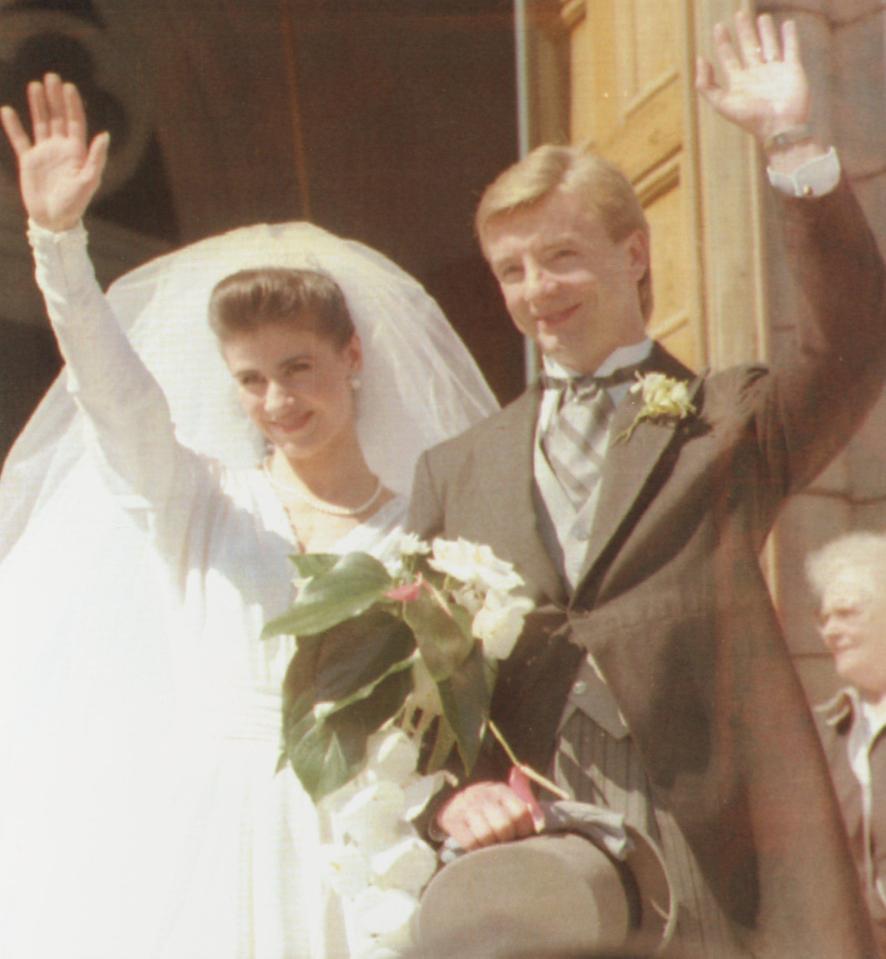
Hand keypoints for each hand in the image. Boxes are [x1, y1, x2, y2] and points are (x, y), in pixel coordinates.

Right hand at [1, 73, 109, 230]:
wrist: (54, 221)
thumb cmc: (75, 204)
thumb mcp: (89, 181)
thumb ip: (96, 158)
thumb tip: (104, 135)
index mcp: (77, 153)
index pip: (75, 122)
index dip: (72, 105)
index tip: (69, 86)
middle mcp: (60, 149)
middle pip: (58, 118)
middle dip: (55, 98)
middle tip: (51, 77)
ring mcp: (44, 154)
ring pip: (40, 123)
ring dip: (38, 105)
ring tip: (34, 85)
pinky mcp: (29, 161)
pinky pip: (20, 139)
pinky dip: (13, 126)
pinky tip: (7, 110)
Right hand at [436, 780, 536, 850]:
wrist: (451, 801)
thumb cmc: (485, 807)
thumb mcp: (503, 799)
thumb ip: (522, 806)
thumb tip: (540, 821)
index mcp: (500, 790)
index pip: (520, 813)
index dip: (524, 830)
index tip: (521, 836)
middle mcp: (484, 796)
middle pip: (504, 826)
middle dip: (506, 839)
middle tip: (503, 842)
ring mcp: (467, 808)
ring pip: (486, 835)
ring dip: (490, 845)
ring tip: (490, 845)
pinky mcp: (452, 821)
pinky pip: (469, 841)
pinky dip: (475, 848)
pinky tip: (477, 847)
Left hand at [696, 10, 809, 144]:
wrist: (780, 126)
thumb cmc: (751, 117)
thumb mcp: (722, 103)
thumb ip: (706, 85)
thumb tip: (700, 59)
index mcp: (739, 82)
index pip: (728, 57)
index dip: (723, 43)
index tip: (720, 27)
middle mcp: (756, 75)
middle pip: (748, 47)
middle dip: (743, 31)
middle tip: (739, 14)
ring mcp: (775, 71)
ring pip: (769, 46)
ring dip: (765, 32)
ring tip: (762, 17)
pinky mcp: (792, 70)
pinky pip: (791, 49)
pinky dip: (789, 36)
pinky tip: (787, 24)